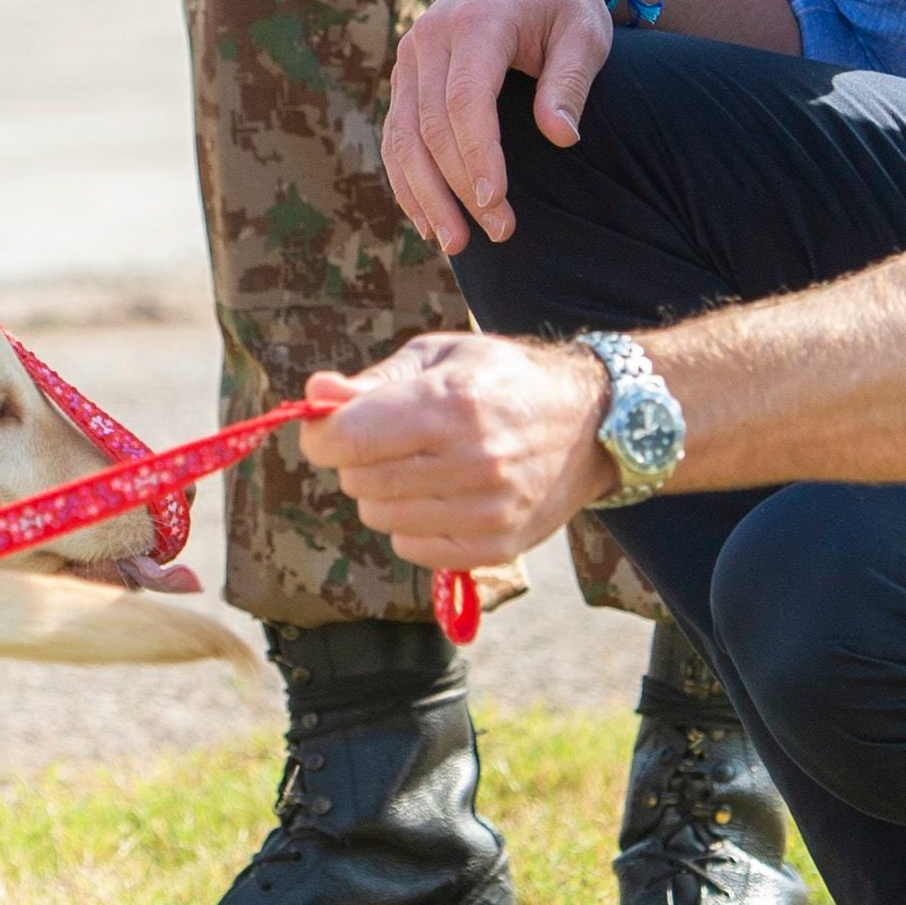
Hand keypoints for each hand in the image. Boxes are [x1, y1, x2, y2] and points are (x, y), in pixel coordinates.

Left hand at [293, 334, 609, 572]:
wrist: (589, 422)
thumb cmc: (501, 379)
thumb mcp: (439, 357)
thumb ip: (374, 380)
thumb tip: (316, 392)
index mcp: (451, 405)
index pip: (349, 438)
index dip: (322, 434)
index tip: (327, 426)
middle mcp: (472, 461)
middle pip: (359, 480)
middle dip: (355, 460)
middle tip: (388, 441)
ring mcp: (487, 511)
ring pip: (380, 517)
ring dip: (383, 493)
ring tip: (421, 465)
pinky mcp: (496, 547)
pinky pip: (412, 547)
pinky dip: (411, 525)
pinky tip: (439, 496)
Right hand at [382, 0, 610, 255]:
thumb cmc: (564, 4)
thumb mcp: (585, 33)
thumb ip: (570, 82)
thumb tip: (561, 138)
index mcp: (476, 22)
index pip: (465, 99)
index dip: (476, 156)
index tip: (494, 202)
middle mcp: (430, 38)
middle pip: (430, 126)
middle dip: (458, 187)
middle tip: (498, 233)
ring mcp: (411, 57)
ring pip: (402, 136)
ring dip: (425, 194)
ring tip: (455, 243)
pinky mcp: (406, 77)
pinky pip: (395, 135)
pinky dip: (407, 180)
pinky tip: (427, 220)